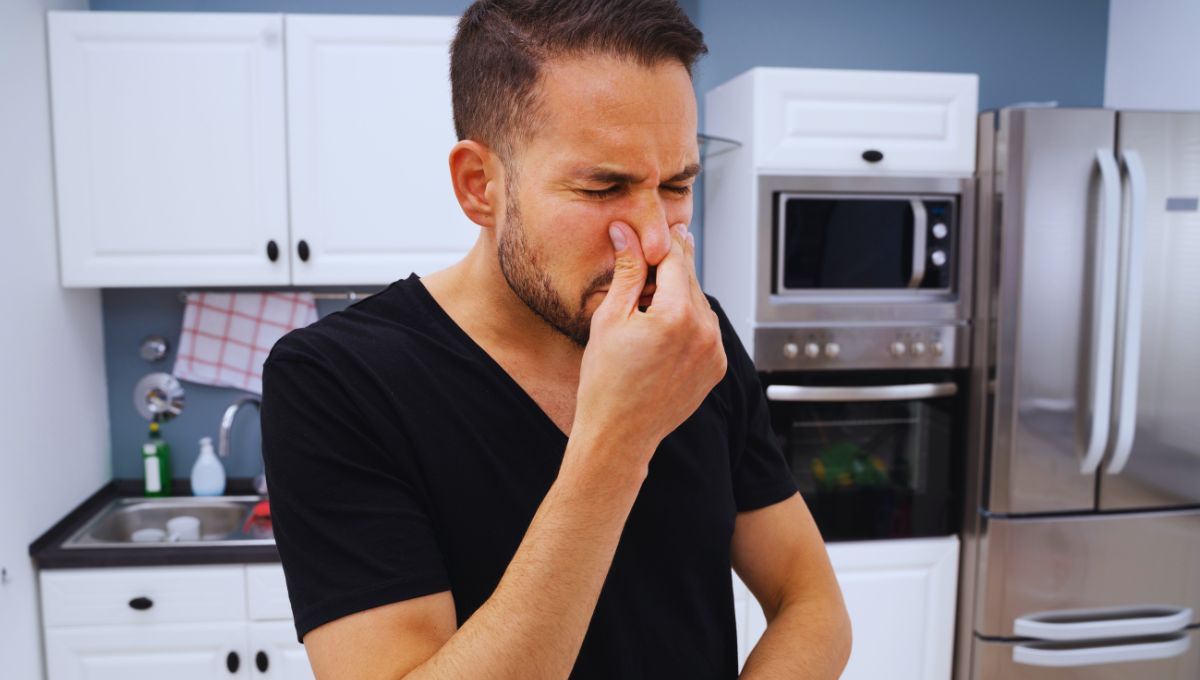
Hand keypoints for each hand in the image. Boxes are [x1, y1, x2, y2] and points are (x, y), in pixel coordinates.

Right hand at [570, 221, 727, 468]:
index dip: (660, 241)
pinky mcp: (717, 367)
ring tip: (645, 312)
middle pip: (689, 279)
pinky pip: (705, 329)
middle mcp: (705, 331)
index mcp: (677, 315)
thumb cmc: (606, 382)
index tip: (653, 229)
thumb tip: (626, 231)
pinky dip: (687, 323)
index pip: (674, 258)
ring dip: (677, 297)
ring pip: (698, 303)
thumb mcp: (610, 318)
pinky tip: (659, 335)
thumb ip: (627, 271)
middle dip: (667, 269)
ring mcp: (715, 351)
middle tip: (642, 268)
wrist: (620, 434)